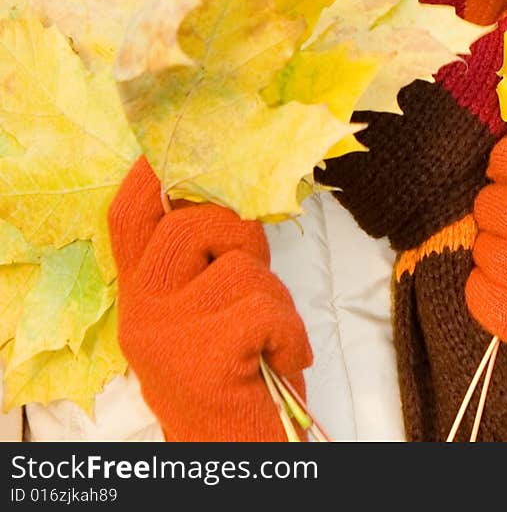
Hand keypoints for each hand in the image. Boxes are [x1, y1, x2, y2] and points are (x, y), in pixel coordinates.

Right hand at [108, 156, 312, 441]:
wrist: (234, 452)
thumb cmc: (235, 371)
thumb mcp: (208, 308)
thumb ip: (206, 256)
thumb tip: (233, 185)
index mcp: (140, 292)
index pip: (129, 215)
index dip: (153, 171)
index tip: (179, 142)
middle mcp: (141, 310)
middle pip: (189, 222)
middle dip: (239, 233)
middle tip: (254, 271)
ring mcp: (166, 334)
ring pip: (238, 267)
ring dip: (272, 295)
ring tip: (268, 334)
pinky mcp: (200, 358)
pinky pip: (262, 309)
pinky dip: (288, 332)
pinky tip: (281, 358)